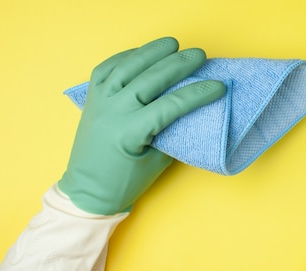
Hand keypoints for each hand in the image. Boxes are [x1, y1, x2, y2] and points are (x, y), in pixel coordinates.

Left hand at [58, 37, 225, 214]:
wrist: (87, 192)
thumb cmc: (123, 183)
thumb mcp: (155, 164)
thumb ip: (172, 136)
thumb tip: (190, 115)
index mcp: (130, 131)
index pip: (171, 105)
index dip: (198, 94)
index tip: (218, 86)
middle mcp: (113, 111)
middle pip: (151, 78)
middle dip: (178, 65)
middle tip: (200, 55)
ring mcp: (100, 102)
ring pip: (128, 67)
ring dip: (152, 52)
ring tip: (173, 44)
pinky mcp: (92, 99)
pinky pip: (107, 69)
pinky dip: (125, 57)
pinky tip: (141, 53)